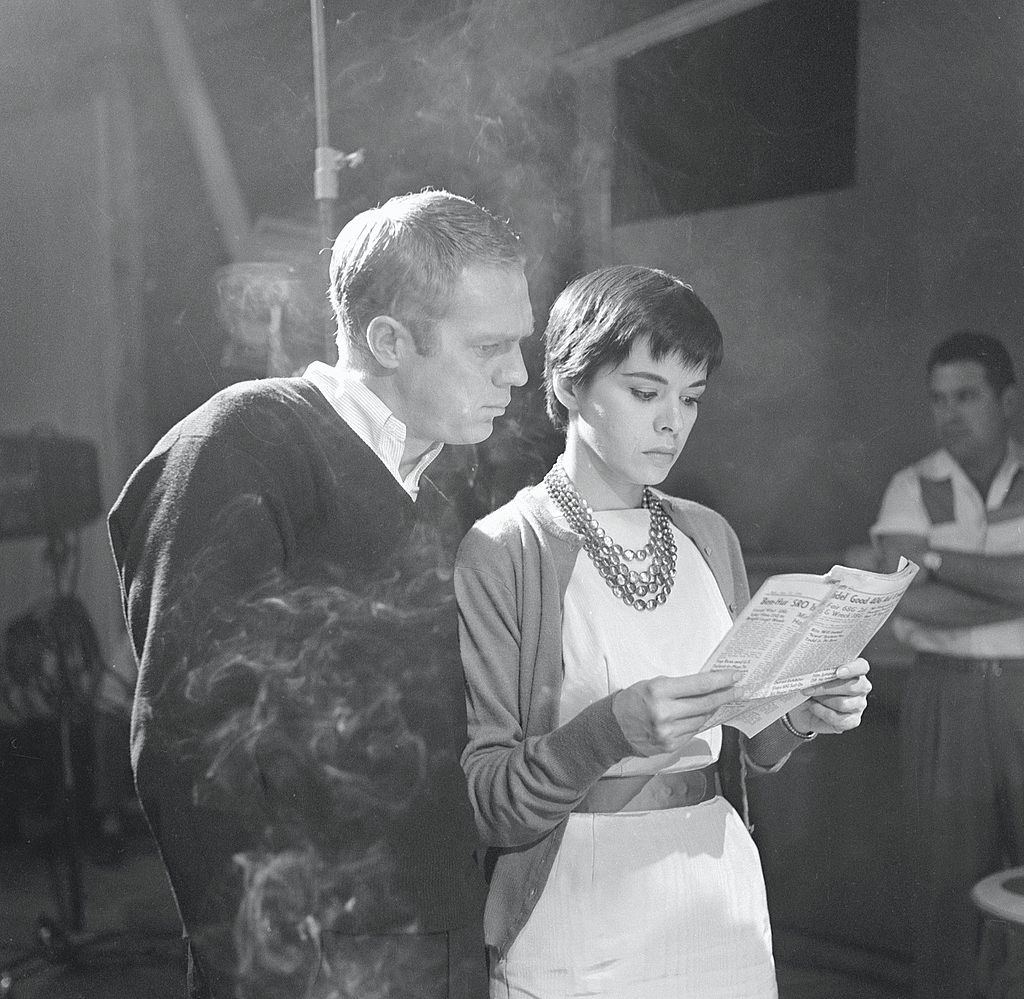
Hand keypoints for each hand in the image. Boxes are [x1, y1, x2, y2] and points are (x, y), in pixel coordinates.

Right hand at [612, 671, 739, 756]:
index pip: (699, 685)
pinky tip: (700, 716)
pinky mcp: (670, 746)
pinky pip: (693, 732)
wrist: (613, 727)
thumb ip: (679, 687)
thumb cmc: (634, 700)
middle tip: (739, 690)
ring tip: (720, 701)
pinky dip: (698, 722)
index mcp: (659, 691)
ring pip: (702, 719)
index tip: (735, 676)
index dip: (721, 680)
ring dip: (712, 710)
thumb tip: (708, 686)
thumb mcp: (653, 684)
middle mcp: (664, 713)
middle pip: (705, 704)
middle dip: (726, 695)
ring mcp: (668, 732)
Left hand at [788, 658, 871, 734]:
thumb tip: (810, 668)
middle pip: (851, 687)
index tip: (838, 672)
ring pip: (844, 704)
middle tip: (808, 688)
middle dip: (826, 688)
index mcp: (853, 670)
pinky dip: (823, 713)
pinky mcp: (853, 720)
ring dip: (823, 701)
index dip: (852, 669)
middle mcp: (860, 687)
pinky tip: (815, 707)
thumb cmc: (809, 687)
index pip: (862, 667)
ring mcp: (859, 704)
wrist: (802, 709)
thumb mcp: (810, 675)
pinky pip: (841, 720)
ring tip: (812, 698)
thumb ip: (816, 669)